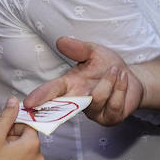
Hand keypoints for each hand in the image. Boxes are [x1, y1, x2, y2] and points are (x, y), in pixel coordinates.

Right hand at [0, 97, 43, 159]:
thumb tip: (14, 101)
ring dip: (17, 157)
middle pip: (28, 142)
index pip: (27, 127)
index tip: (1, 137)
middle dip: (14, 143)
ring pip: (28, 158)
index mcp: (32, 145)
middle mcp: (39, 159)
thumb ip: (7, 117)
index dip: (12, 130)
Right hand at [24, 36, 142, 125]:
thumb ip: (78, 49)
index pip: (53, 91)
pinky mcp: (109, 118)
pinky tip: (123, 78)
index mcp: (71, 85)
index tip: (28, 102)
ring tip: (116, 70)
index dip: (41, 96)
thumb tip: (60, 41)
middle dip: (54, 108)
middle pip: (63, 107)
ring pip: (96, 98)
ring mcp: (93, 113)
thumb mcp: (94, 52)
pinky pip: (113, 104)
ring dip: (108, 81)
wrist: (131, 78)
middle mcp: (79, 101)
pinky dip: (120, 87)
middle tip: (41, 106)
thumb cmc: (108, 66)